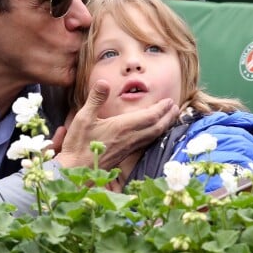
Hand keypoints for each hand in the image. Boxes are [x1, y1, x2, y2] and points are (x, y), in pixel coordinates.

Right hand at [54, 79, 178, 169]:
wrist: (76, 171)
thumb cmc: (78, 144)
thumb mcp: (83, 118)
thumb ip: (95, 99)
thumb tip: (104, 82)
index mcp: (122, 127)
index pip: (149, 117)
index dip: (161, 108)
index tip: (169, 101)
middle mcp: (129, 138)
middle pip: (156, 127)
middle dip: (168, 117)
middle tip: (176, 108)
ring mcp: (128, 148)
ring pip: (152, 137)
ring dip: (163, 127)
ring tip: (170, 119)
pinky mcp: (124, 155)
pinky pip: (145, 143)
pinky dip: (154, 136)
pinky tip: (151, 135)